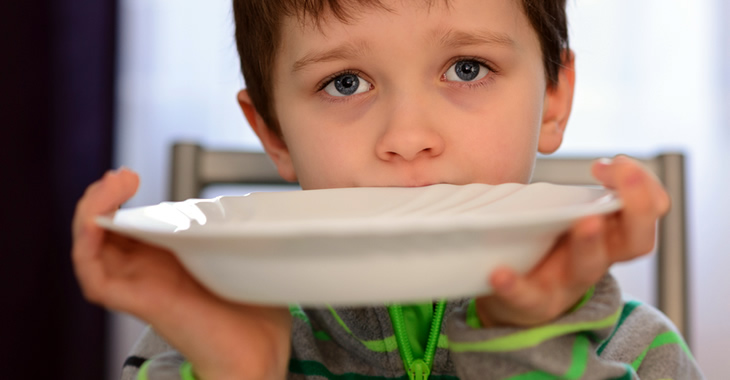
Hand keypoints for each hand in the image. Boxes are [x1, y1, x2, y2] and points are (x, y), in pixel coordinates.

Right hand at [72, 168, 291, 378]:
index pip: (127, 225)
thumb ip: (230, 228)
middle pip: (103, 231)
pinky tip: (98, 222)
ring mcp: (139, 286)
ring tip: (111, 187)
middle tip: (123, 177)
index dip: (119, 199)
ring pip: (92, 248)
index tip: (131, 176)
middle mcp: (146, 272)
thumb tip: (239, 201)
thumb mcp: (240, 253)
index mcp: (167, 260)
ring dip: (93, 212)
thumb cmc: (253, 311)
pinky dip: (88, 245)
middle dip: (103, 197)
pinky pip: (95, 277)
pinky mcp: (137, 303)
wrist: (258, 354)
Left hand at [475, 155, 669, 326]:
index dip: (642, 186)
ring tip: (585, 222)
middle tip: (620, 172)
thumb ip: (565, 182)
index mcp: (608, 233)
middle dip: (635, 207)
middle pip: (635, 240)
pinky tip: (499, 273)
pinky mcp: (532, 303)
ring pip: (588, 267)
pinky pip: (527, 296)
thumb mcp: (563, 213)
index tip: (616, 161)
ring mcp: (566, 283)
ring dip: (589, 243)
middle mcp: (596, 258)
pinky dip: (515, 286)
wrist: (513, 301)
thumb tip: (546, 117)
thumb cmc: (543, 246)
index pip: (647, 210)